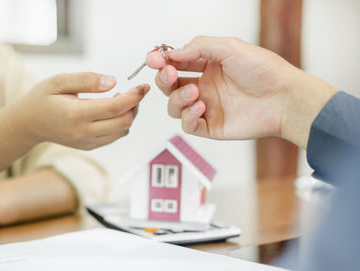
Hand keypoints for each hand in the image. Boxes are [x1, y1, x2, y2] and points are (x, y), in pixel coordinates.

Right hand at [11, 72, 149, 149]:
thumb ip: (86, 80)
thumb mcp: (59, 81)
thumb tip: (113, 82)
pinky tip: (111, 110)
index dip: (134, 96)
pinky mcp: (89, 146)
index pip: (116, 107)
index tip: (143, 86)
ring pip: (122, 131)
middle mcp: (83, 133)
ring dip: (128, 115)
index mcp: (76, 115)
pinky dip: (120, 123)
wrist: (28, 123)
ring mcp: (87, 142)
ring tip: (119, 99)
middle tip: (133, 91)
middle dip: (135, 106)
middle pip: (124, 122)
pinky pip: (114, 136)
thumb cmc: (42, 98)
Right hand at [147, 36, 336, 147]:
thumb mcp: (230, 47)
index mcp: (208, 66)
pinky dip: (188, 117)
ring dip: (177, 98)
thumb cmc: (265, 71)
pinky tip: (201, 107)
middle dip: (164, 79)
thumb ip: (199, 47)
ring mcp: (207, 107)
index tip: (154, 58)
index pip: (176, 64)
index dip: (162, 62)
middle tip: (169, 73)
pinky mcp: (211, 127)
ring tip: (195, 93)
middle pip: (170, 85)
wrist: (284, 98)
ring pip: (174, 106)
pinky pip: (187, 125)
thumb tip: (173, 53)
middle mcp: (205, 87)